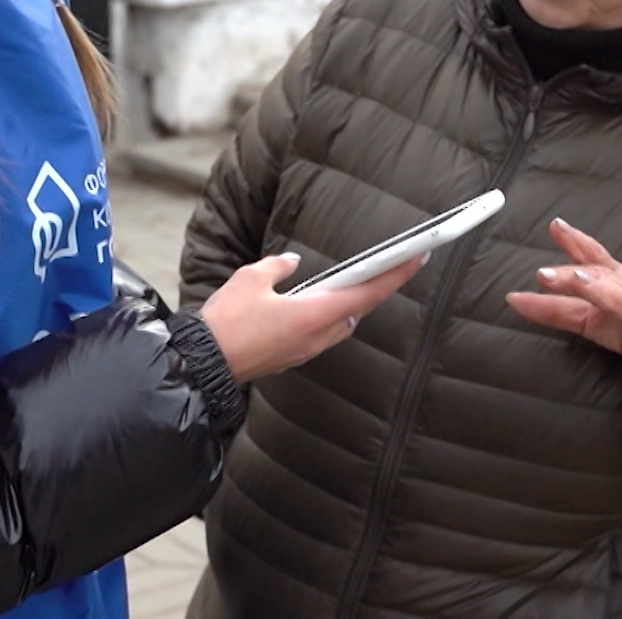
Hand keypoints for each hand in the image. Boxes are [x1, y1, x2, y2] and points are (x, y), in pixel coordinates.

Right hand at [200, 251, 427, 383]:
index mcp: (312, 314)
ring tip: (344, 283)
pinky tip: (309, 305)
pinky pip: (319, 335)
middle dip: (369, 289)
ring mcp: (304, 351)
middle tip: (385, 266)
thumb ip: (278, 267)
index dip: (395, 275)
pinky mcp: (291, 358)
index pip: (365, 292)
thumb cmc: (226, 322)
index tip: (418, 258)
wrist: (203, 363)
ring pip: (338, 325)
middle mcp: (316, 336)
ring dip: (345, 305)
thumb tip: (293, 263)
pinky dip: (324, 318)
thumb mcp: (250, 279)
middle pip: (356, 311)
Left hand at [505, 218, 621, 381]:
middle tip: (547, 272)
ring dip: (604, 291)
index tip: (555, 226)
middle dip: (576, 273)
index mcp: (614, 281)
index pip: (594, 256)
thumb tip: (513, 299)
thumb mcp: (589, 316)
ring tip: (582, 283)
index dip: (575, 241)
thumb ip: (553, 308)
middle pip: (603, 278)